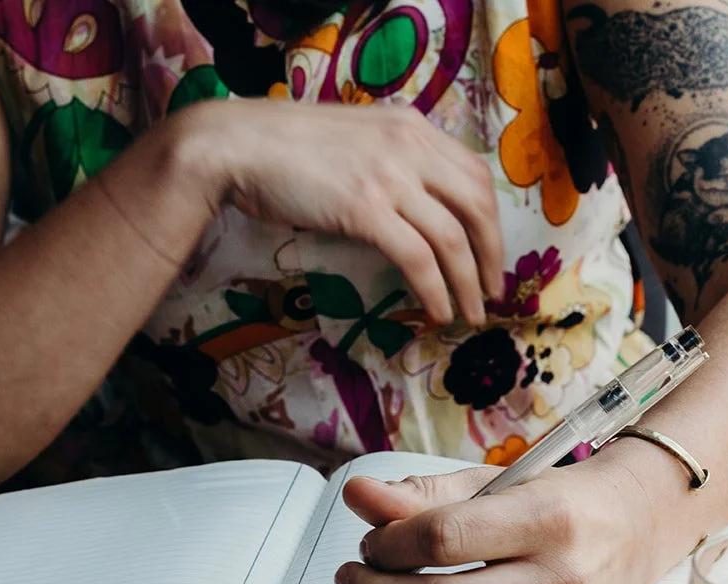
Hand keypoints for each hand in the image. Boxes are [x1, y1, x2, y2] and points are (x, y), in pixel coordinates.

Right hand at [196, 98, 503, 325]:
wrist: (236, 146)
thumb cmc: (286, 148)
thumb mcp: (357, 140)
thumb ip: (393, 162)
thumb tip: (420, 207)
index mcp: (411, 126)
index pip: (475, 173)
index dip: (491, 219)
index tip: (490, 252)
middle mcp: (410, 146)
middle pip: (477, 206)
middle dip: (491, 255)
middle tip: (492, 291)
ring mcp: (389, 176)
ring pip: (453, 238)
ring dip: (468, 283)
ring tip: (469, 313)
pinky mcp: (365, 209)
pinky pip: (418, 258)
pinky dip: (434, 290)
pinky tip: (436, 310)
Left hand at [333, 461, 659, 583]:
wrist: (623, 537)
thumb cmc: (548, 505)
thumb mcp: (492, 484)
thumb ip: (423, 493)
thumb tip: (359, 496)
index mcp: (546, 520)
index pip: (444, 539)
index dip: (389, 542)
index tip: (373, 540)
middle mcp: (557, 581)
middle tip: (355, 577)